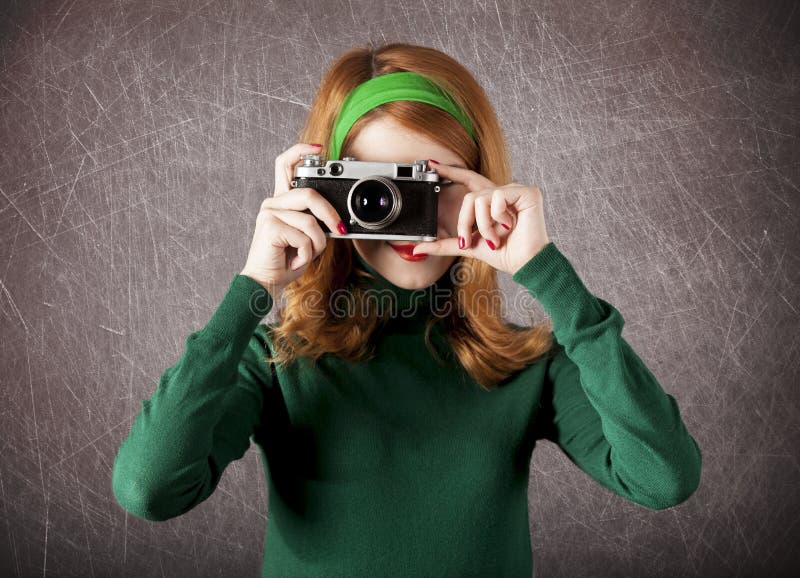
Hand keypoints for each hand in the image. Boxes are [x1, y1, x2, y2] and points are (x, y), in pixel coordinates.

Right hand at [240, 142, 344, 298]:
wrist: (265, 281)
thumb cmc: (286, 260)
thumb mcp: (306, 236)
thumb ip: (315, 220)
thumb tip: (337, 218)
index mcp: (281, 201)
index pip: (285, 164)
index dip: (301, 150)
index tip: (319, 148)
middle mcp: (273, 203)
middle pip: (309, 194)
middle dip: (330, 214)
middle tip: (339, 229)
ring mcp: (269, 213)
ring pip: (310, 222)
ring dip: (318, 244)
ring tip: (308, 255)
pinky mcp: (270, 227)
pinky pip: (304, 237)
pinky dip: (308, 255)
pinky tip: (295, 261)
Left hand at [411, 161, 549, 275]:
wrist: (524, 263)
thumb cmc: (503, 254)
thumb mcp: (468, 246)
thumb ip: (444, 244)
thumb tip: (418, 249)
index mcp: (490, 201)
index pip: (468, 180)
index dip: (451, 171)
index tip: (432, 164)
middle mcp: (502, 192)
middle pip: (470, 196)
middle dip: (465, 222)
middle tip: (468, 241)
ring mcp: (515, 190)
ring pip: (481, 198)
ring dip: (483, 225)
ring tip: (494, 239)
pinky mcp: (527, 192)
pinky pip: (497, 198)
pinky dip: (498, 218)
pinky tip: (510, 226)